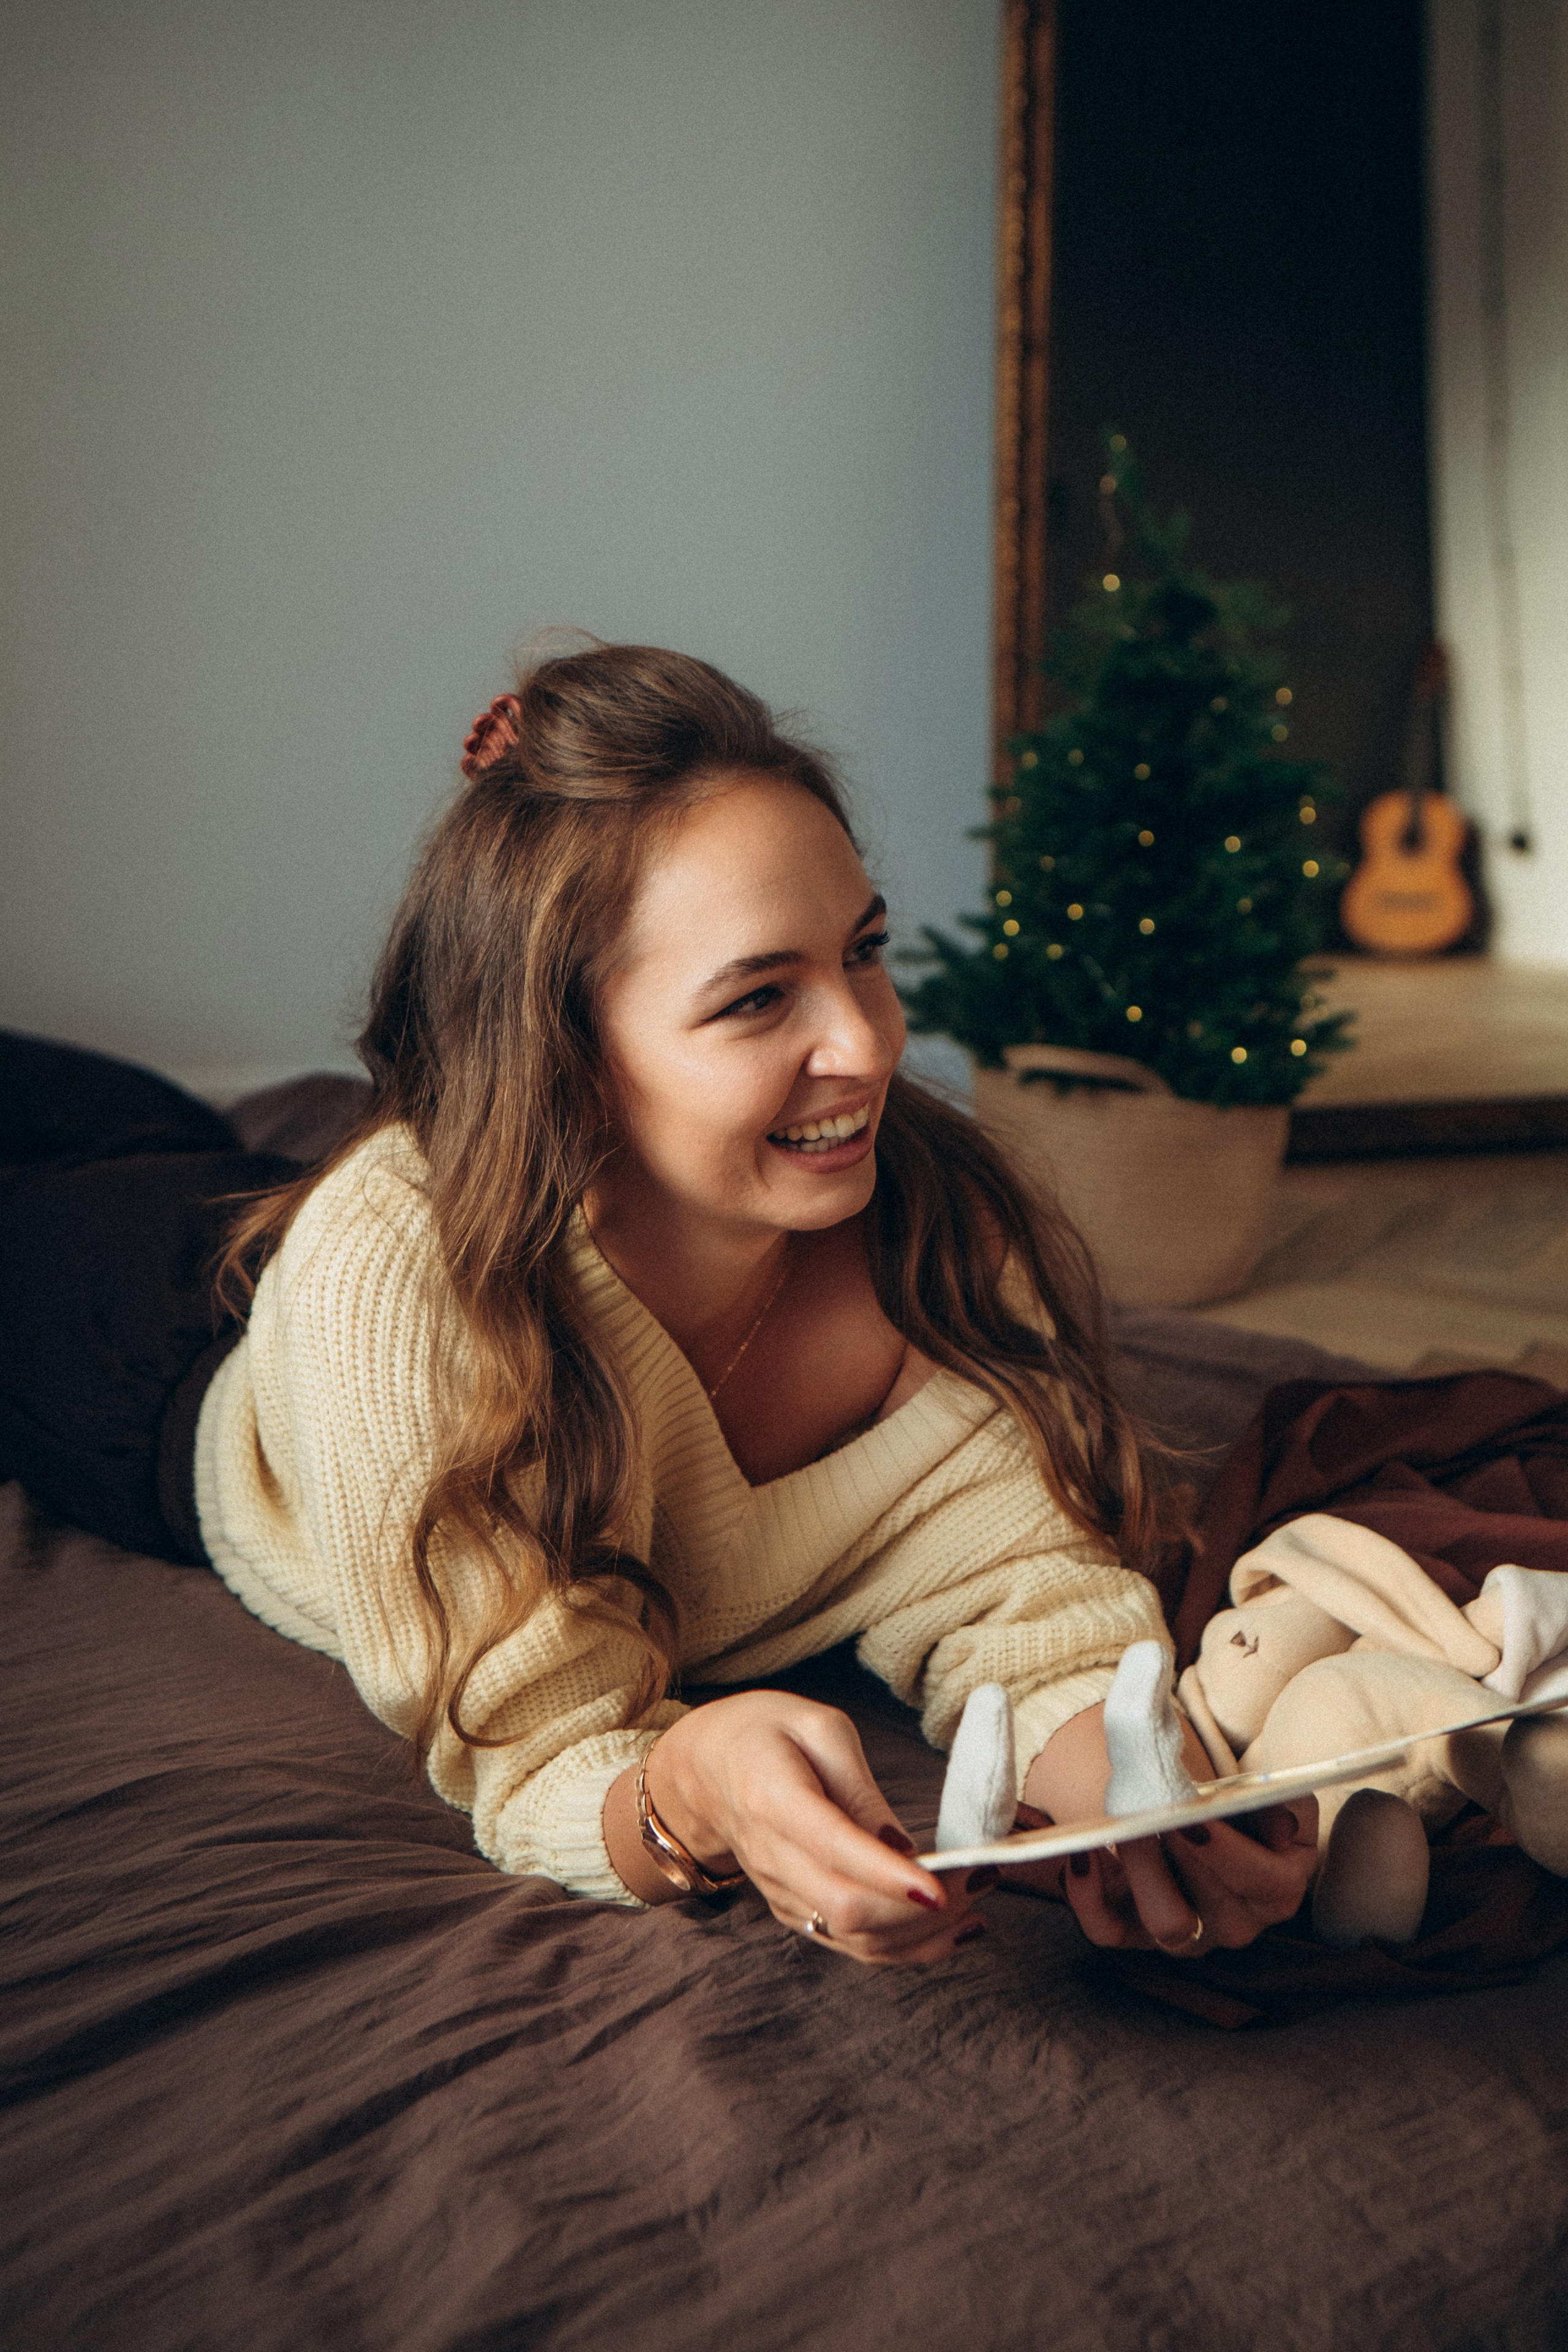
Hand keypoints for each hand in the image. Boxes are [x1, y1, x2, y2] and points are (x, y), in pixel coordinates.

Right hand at [608, 1691, 985, 1965]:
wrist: (704, 1769)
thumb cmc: (767, 1733)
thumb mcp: (818, 1728)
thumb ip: (859, 1786)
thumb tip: (900, 1847)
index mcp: (772, 1799)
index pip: (833, 1849)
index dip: (889, 1875)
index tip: (943, 1884)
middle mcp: (771, 1857)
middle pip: (846, 1908)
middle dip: (922, 1908)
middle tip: (982, 1877)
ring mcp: (780, 1892)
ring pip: (854, 1937)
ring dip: (923, 1933)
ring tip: (978, 1902)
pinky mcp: (794, 1911)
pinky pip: (852, 1944)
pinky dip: (907, 1948)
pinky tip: (954, 1931)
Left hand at [1053, 1800, 1318, 1954]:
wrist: (1202, 1816)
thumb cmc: (1241, 1805)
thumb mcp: (1268, 1794)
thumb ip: (1278, 1804)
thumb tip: (1283, 1828)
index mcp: (1277, 1890)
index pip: (1263, 1882)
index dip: (1229, 1850)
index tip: (1198, 1814)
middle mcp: (1235, 1923)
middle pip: (1212, 1904)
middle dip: (1179, 1851)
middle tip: (1154, 1808)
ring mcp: (1186, 1935)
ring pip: (1165, 1924)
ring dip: (1143, 1871)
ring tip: (1126, 1826)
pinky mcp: (1134, 1933)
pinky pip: (1106, 1930)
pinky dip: (1088, 1896)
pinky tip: (1083, 1853)